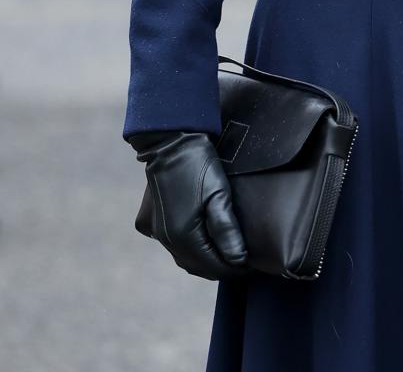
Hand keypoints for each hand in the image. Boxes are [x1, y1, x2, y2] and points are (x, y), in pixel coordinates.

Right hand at [132, 131, 246, 279]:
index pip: (212, 267)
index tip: (249, 265)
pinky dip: (187, 246)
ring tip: (224, 251)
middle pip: (196, 265)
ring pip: (182, 256)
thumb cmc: (198, 163)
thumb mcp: (219, 194)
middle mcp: (165, 239)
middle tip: (240, 259)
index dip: (233, 268)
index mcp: (182, 236)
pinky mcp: (148, 221)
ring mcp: (154, 231)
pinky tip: (201, 238)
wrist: (170, 139)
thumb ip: (227, 231)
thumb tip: (238, 260)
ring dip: (202, 258)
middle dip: (218, 265)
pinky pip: (171, 242)